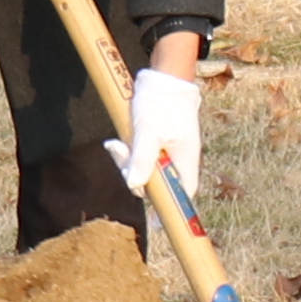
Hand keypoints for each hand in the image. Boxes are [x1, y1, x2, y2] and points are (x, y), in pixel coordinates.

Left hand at [110, 66, 201, 200]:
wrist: (163, 76)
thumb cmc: (160, 103)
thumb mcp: (147, 132)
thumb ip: (141, 159)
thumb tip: (134, 186)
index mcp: (185, 159)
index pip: (182, 193)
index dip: (171, 210)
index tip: (158, 225)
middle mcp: (179, 158)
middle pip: (157, 183)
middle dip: (134, 175)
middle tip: (118, 152)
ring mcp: (169, 150)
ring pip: (146, 169)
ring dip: (127, 161)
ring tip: (115, 143)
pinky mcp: (158, 142)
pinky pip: (141, 157)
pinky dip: (128, 153)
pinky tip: (118, 142)